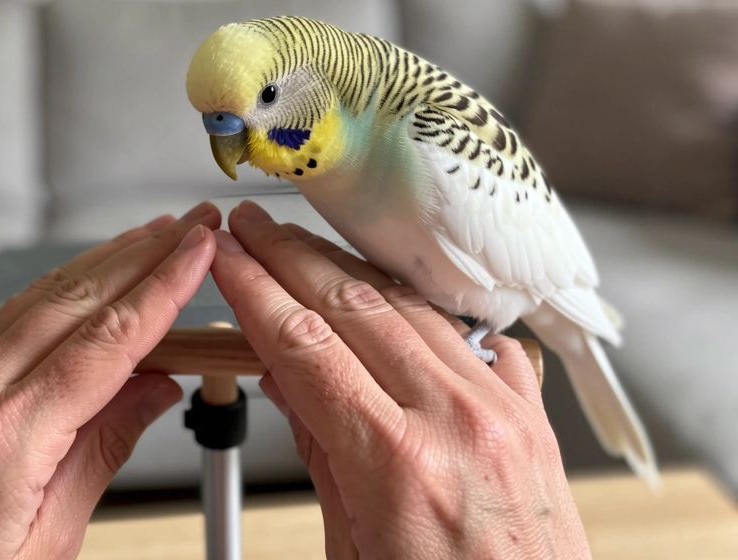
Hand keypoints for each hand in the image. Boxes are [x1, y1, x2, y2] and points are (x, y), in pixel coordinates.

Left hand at [0, 203, 219, 559]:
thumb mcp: (50, 540)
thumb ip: (104, 451)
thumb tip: (159, 386)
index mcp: (6, 441)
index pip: (106, 341)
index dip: (162, 289)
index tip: (200, 250)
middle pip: (78, 299)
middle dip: (145, 253)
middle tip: (194, 223)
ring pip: (45, 294)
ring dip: (109, 258)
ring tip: (158, 234)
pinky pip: (15, 312)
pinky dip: (66, 283)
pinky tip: (96, 270)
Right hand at [211, 201, 588, 558]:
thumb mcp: (351, 550)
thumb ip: (318, 453)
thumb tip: (283, 380)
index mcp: (397, 466)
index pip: (305, 344)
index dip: (256, 291)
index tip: (227, 258)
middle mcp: (457, 421)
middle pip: (353, 305)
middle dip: (291, 256)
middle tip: (253, 228)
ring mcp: (501, 409)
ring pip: (409, 305)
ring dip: (346, 267)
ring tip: (304, 245)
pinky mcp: (530, 412)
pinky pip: (468, 334)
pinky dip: (418, 307)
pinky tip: (385, 289)